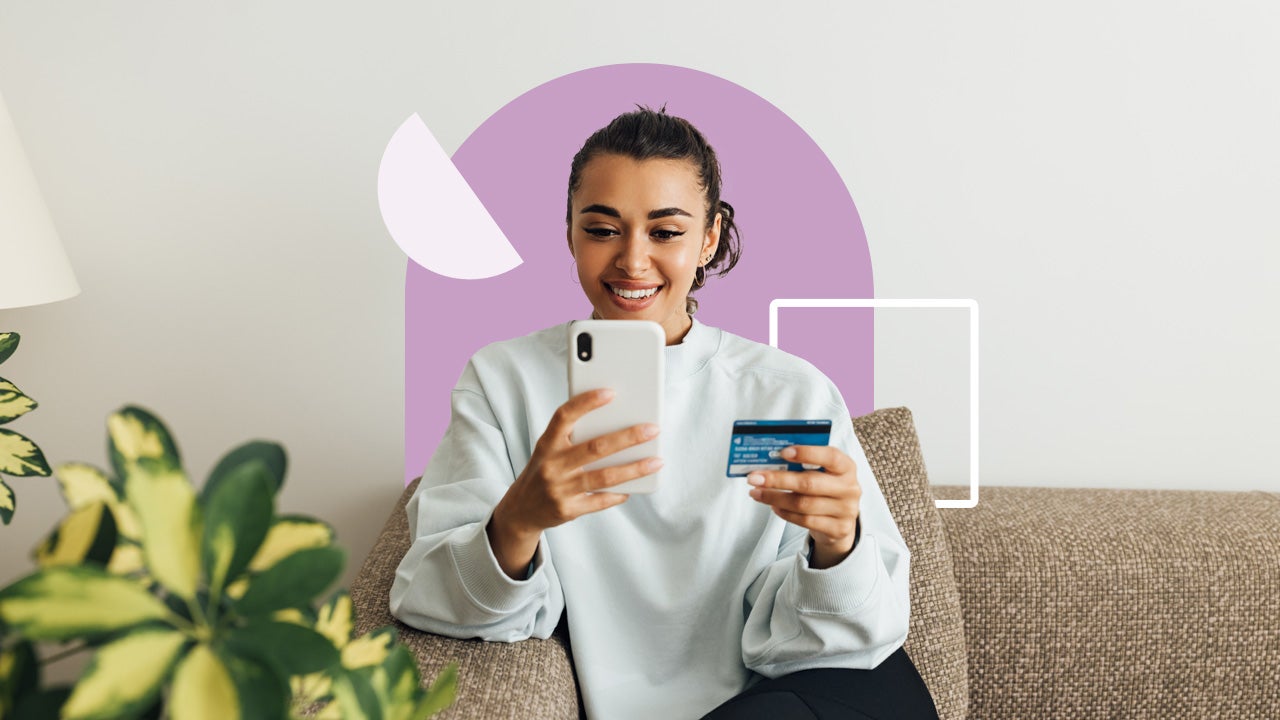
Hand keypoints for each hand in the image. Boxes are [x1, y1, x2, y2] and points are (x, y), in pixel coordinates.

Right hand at [488, 388, 661, 576]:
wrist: (521, 510)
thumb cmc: (544, 470)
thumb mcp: (549, 450)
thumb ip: (573, 436)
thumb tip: (616, 423)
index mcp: (546, 444)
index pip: (564, 417)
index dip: (586, 403)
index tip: (611, 392)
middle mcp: (552, 466)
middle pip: (595, 448)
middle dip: (628, 437)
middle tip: (652, 429)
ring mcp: (560, 489)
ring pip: (604, 476)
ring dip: (634, 468)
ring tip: (657, 461)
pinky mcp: (568, 510)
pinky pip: (600, 501)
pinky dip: (619, 494)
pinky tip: (634, 487)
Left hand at [747, 444, 861, 568]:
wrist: (841, 521)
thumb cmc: (826, 489)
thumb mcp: (823, 472)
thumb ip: (804, 464)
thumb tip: (770, 458)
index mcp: (846, 467)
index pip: (830, 456)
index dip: (807, 453)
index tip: (783, 452)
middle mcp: (849, 488)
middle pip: (810, 483)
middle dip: (778, 480)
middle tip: (754, 477)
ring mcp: (845, 510)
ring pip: (803, 504)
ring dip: (775, 498)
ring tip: (757, 492)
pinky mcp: (837, 529)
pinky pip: (805, 521)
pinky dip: (785, 513)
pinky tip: (773, 506)